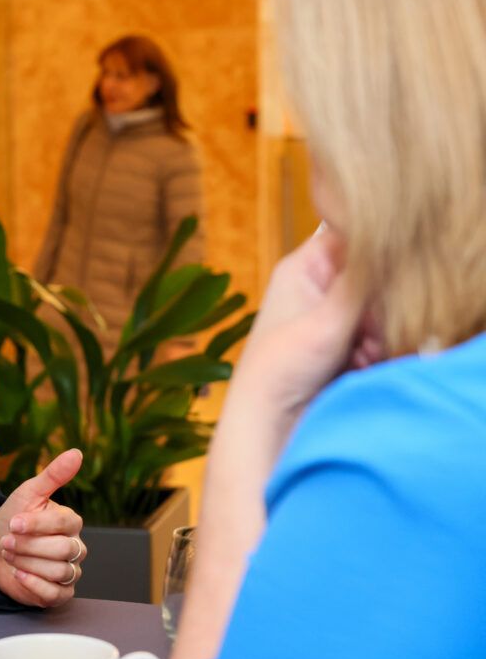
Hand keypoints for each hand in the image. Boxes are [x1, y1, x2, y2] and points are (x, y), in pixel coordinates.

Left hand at [0, 449, 84, 607]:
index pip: (64, 524)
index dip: (36, 524)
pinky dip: (33, 584)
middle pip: (62, 550)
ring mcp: (70, 571)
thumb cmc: (14, 519)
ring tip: (10, 554)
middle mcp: (75, 547)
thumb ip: (53, 474)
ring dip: (27, 563)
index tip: (14, 522)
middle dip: (28, 546)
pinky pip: (55, 593)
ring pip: (59, 571)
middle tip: (8, 541)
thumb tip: (77, 452)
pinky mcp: (59, 592)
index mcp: (70, 522)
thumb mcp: (28, 493)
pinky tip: (18, 573)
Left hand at [234, 225, 366, 419]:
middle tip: (363, 334)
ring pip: (382, 307)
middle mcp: (319, 284)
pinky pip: (380, 334)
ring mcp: (334, 314)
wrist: (270, 423)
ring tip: (359, 355)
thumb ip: (362, 281)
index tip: (378, 287)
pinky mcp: (346, 342)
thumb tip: (387, 242)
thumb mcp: (326, 319)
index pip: (354, 234)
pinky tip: (362, 367)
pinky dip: (378, 351)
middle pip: (375, 275)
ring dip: (381, 332)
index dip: (375, 257)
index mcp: (304, 266)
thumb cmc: (280, 368)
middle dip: (379, 306)